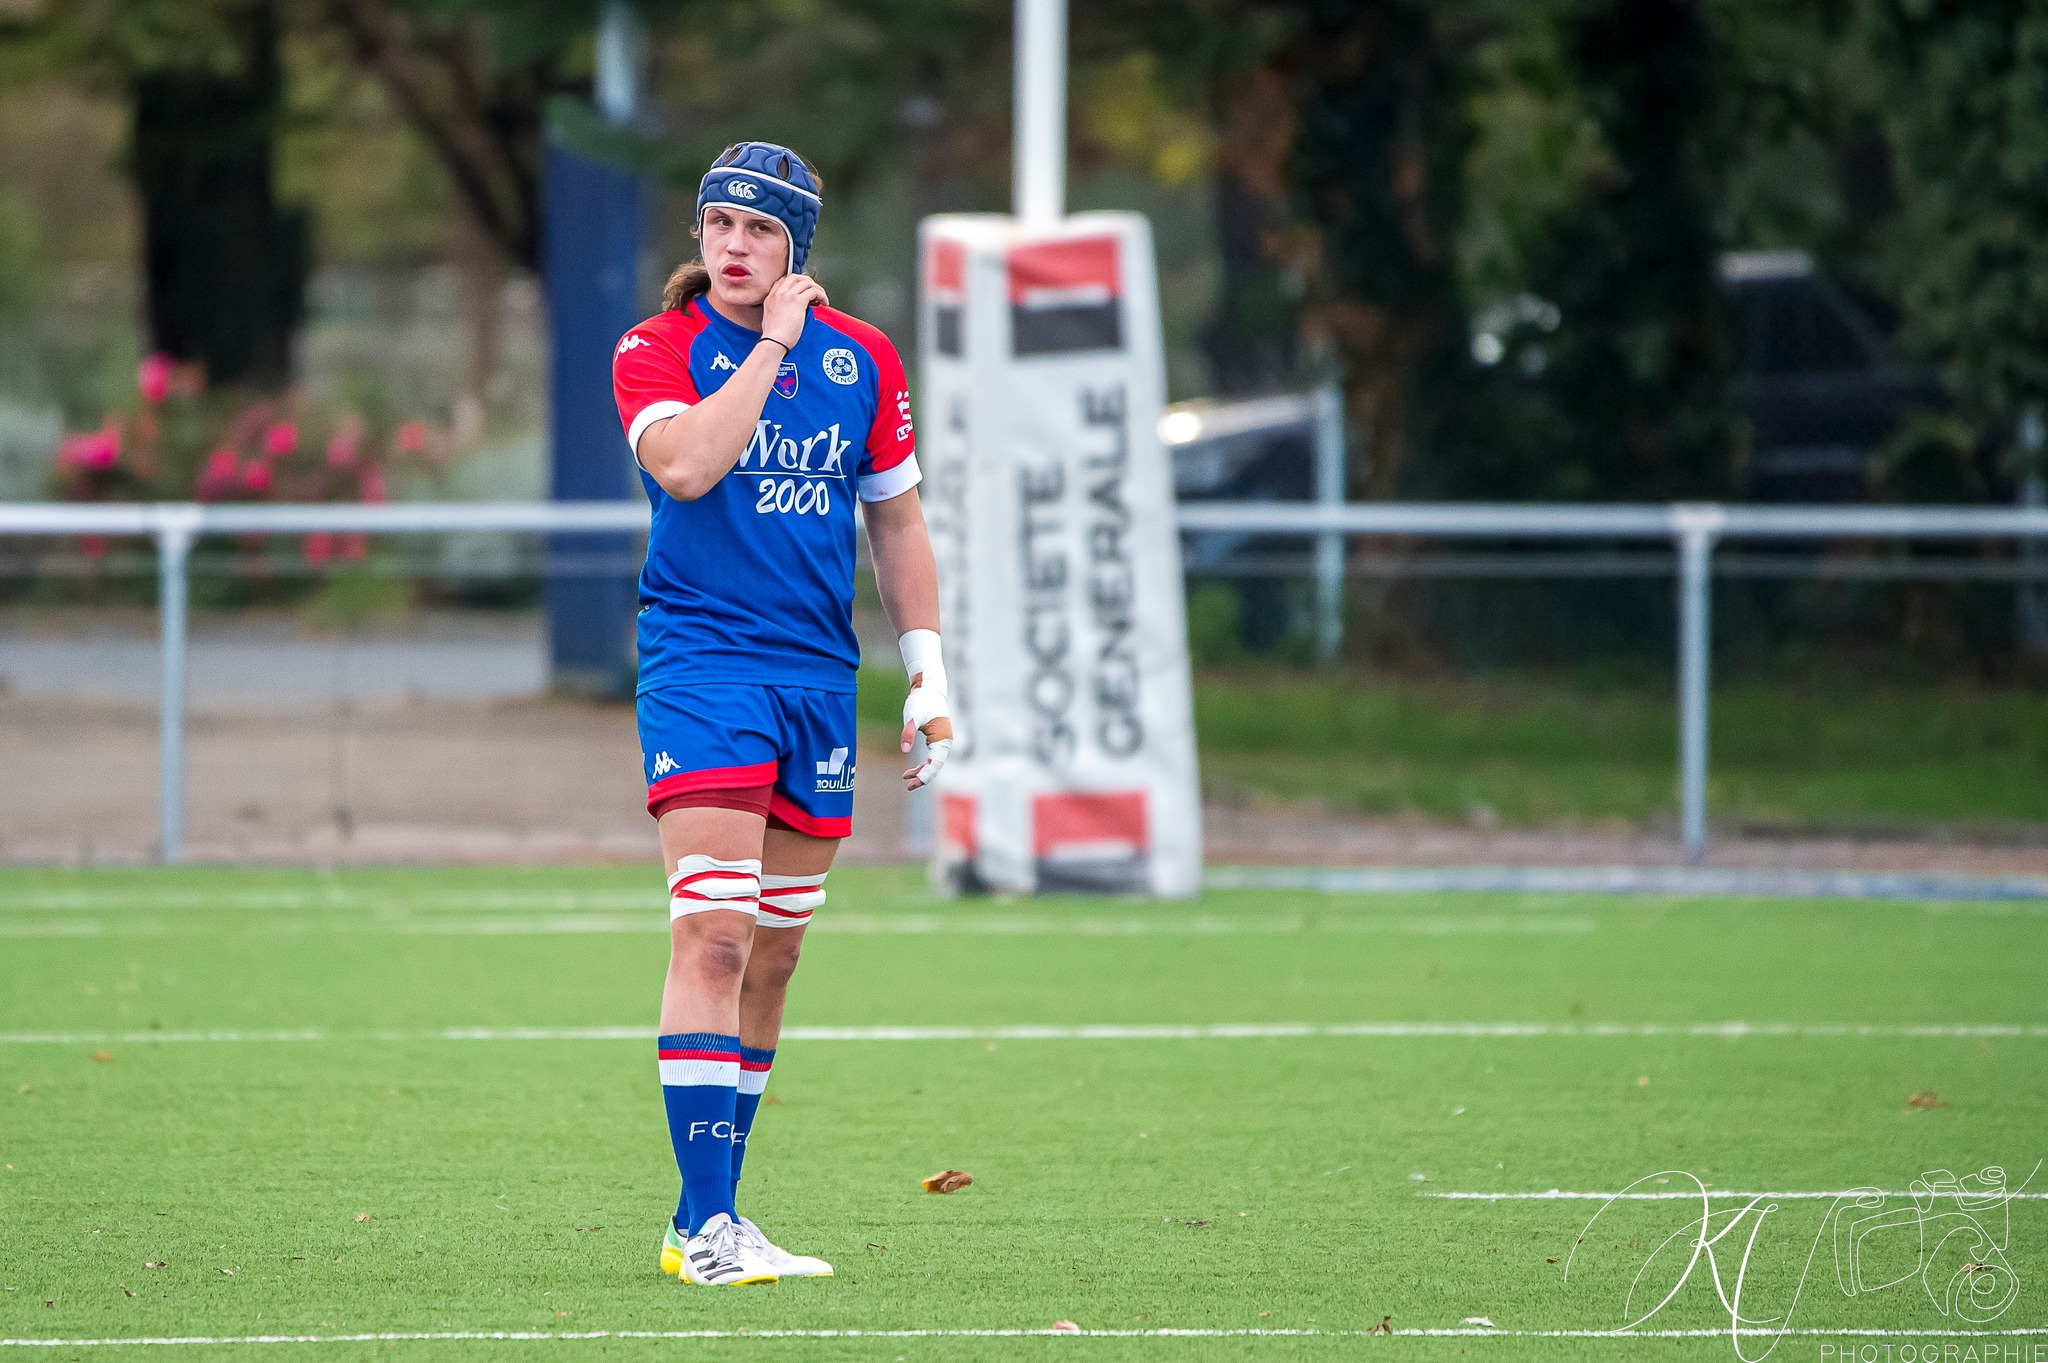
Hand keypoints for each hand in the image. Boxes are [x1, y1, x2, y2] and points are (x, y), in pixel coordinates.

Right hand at [761, 274, 827, 350]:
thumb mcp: (770, 319)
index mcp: (771, 297)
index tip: (804, 291)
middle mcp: (779, 293)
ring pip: (807, 282)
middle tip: (815, 291)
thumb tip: (790, 312)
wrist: (774, 341)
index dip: (796, 283)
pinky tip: (824, 303)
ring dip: (818, 289)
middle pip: (795, 277)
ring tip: (822, 298)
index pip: (784, 280)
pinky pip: (814, 291)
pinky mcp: (798, 301)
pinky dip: (822, 295)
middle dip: (808, 281)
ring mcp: (788, 295)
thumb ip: (779, 310)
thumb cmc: (774, 337)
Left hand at [900, 672, 952, 790]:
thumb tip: (904, 750)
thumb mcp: (912, 717)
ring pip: (934, 763)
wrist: (928, 690)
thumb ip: (908, 733)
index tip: (913, 783)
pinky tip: (912, 770)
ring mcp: (942, 741)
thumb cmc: (921, 702)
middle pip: (936, 766)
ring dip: (922, 772)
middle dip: (923, 777)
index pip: (935, 763)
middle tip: (908, 785)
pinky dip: (923, 765)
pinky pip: (932, 757)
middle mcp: (945, 742)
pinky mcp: (937, 739)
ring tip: (906, 778)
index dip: (925, 775)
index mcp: (942, 738)